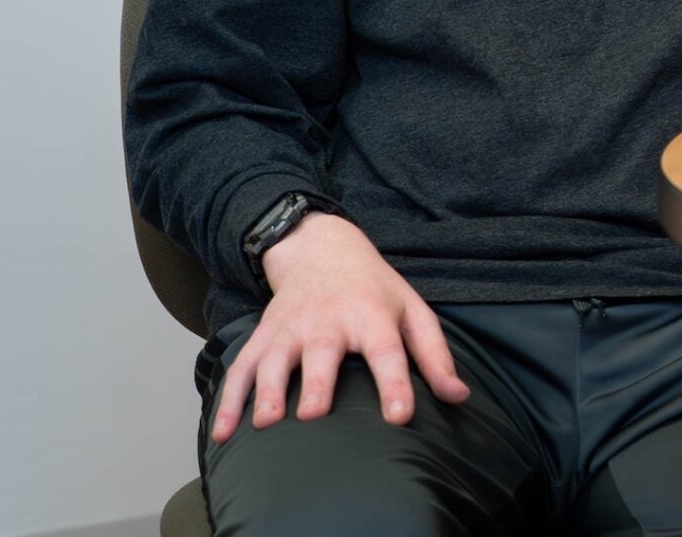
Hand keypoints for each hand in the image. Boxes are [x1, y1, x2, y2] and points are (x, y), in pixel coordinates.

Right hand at [210, 213, 468, 441]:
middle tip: (312, 414)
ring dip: (267, 391)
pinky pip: (240, 368)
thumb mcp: (412, 312)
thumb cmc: (374, 291)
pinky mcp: (263, 337)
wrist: (322, 248)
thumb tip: (458, 396)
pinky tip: (223, 433)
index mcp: (372, 316)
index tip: (400, 417)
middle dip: (316, 383)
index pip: (387, 351)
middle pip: (321, 353)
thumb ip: (434, 355)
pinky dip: (228, 400)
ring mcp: (290, 329)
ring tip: (266, 424)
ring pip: (273, 361)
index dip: (395, 384)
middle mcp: (328, 322)